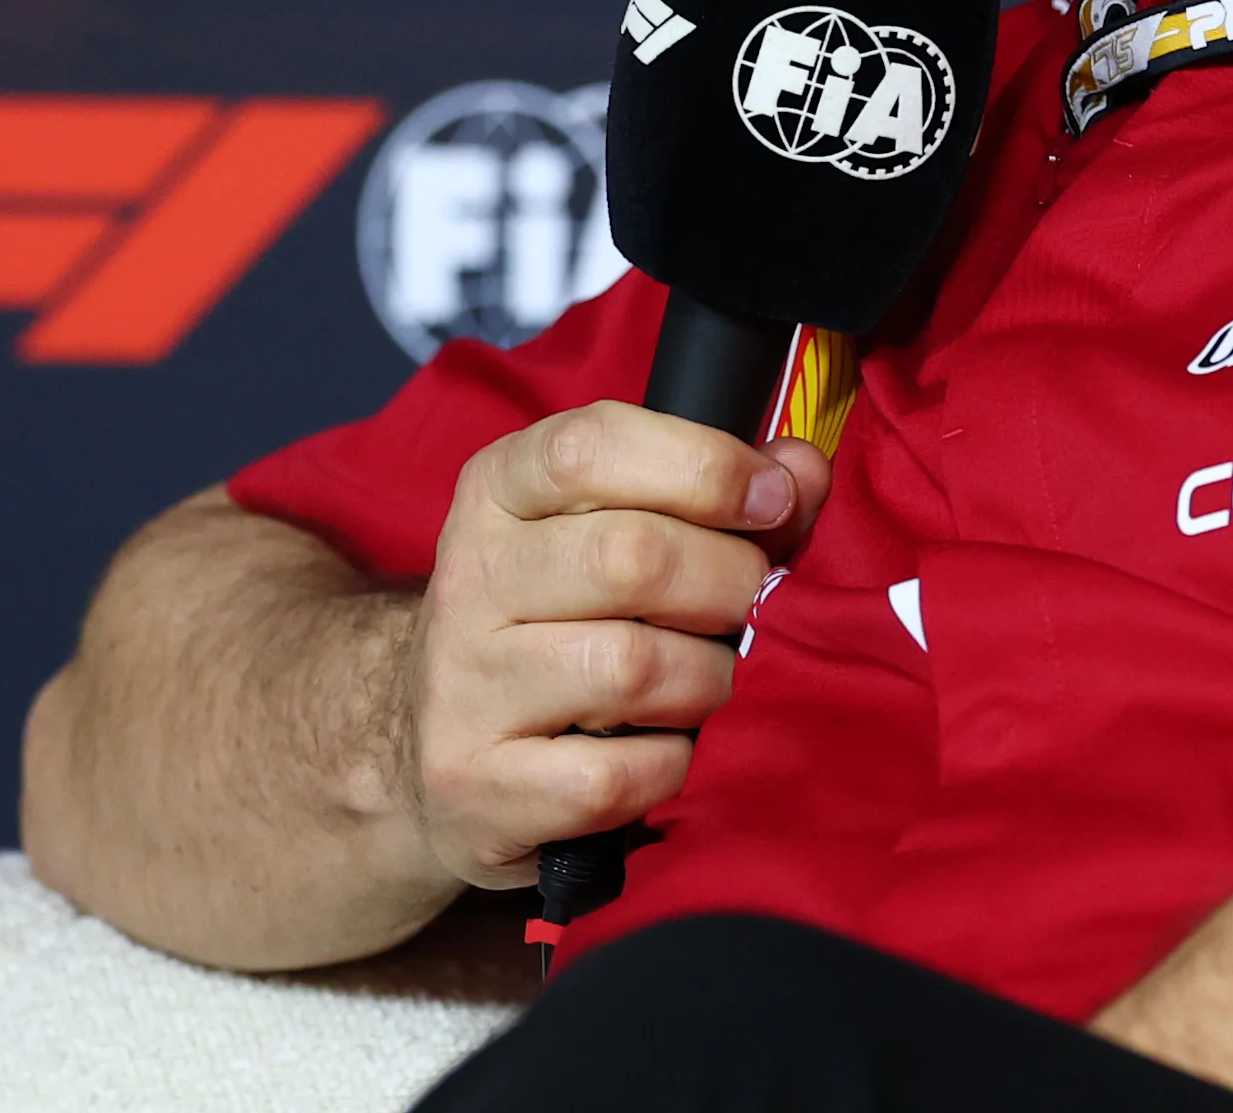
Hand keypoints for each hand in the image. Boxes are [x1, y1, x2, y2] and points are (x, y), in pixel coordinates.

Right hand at [407, 400, 831, 888]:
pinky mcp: (479, 787)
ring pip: (631, 668)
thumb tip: (803, 470)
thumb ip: (716, 494)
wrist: (429, 748)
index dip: (704, 466)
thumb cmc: (560, 621)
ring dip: (705, 680)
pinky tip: (661, 752)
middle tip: (749, 608)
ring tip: (705, 682)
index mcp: (497, 492)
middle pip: (631, 557)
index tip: (772, 499)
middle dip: (728, 583)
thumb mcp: (613, 528)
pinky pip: (615, 774)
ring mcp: (464, 687)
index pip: (591, 445)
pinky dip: (667, 767)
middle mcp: (469, 578)